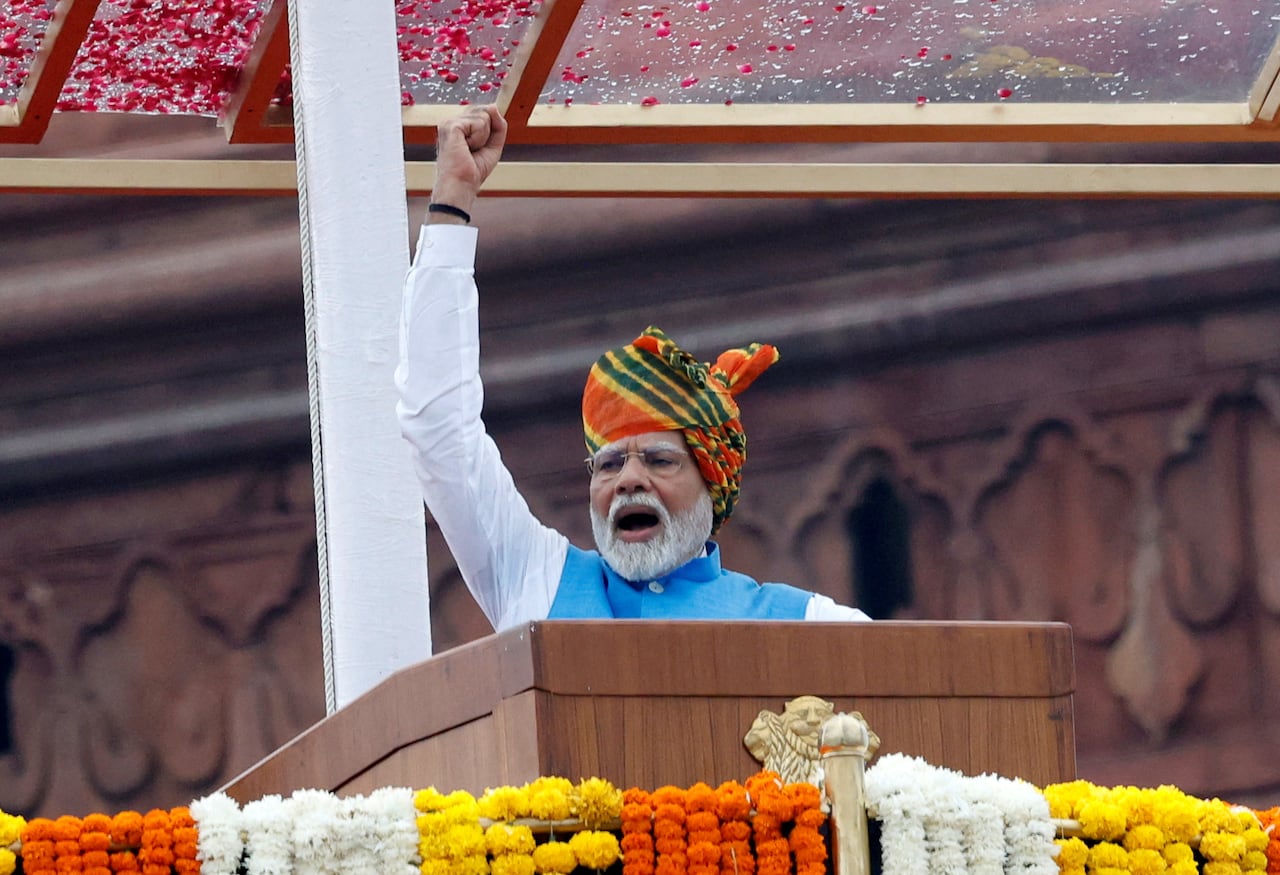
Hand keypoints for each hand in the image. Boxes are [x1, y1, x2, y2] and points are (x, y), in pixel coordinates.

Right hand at [430, 105, 507, 220]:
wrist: (462, 185)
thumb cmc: (473, 170)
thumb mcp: (493, 144)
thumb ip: (498, 124)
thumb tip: (493, 106)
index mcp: (459, 125)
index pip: (485, 113)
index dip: (489, 131)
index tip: (476, 150)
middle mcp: (452, 121)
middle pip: (486, 111)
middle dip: (488, 133)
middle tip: (473, 151)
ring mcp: (449, 121)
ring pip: (484, 116)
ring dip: (483, 138)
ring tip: (469, 150)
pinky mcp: (451, 125)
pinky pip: (479, 123)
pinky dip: (479, 138)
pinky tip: (466, 148)